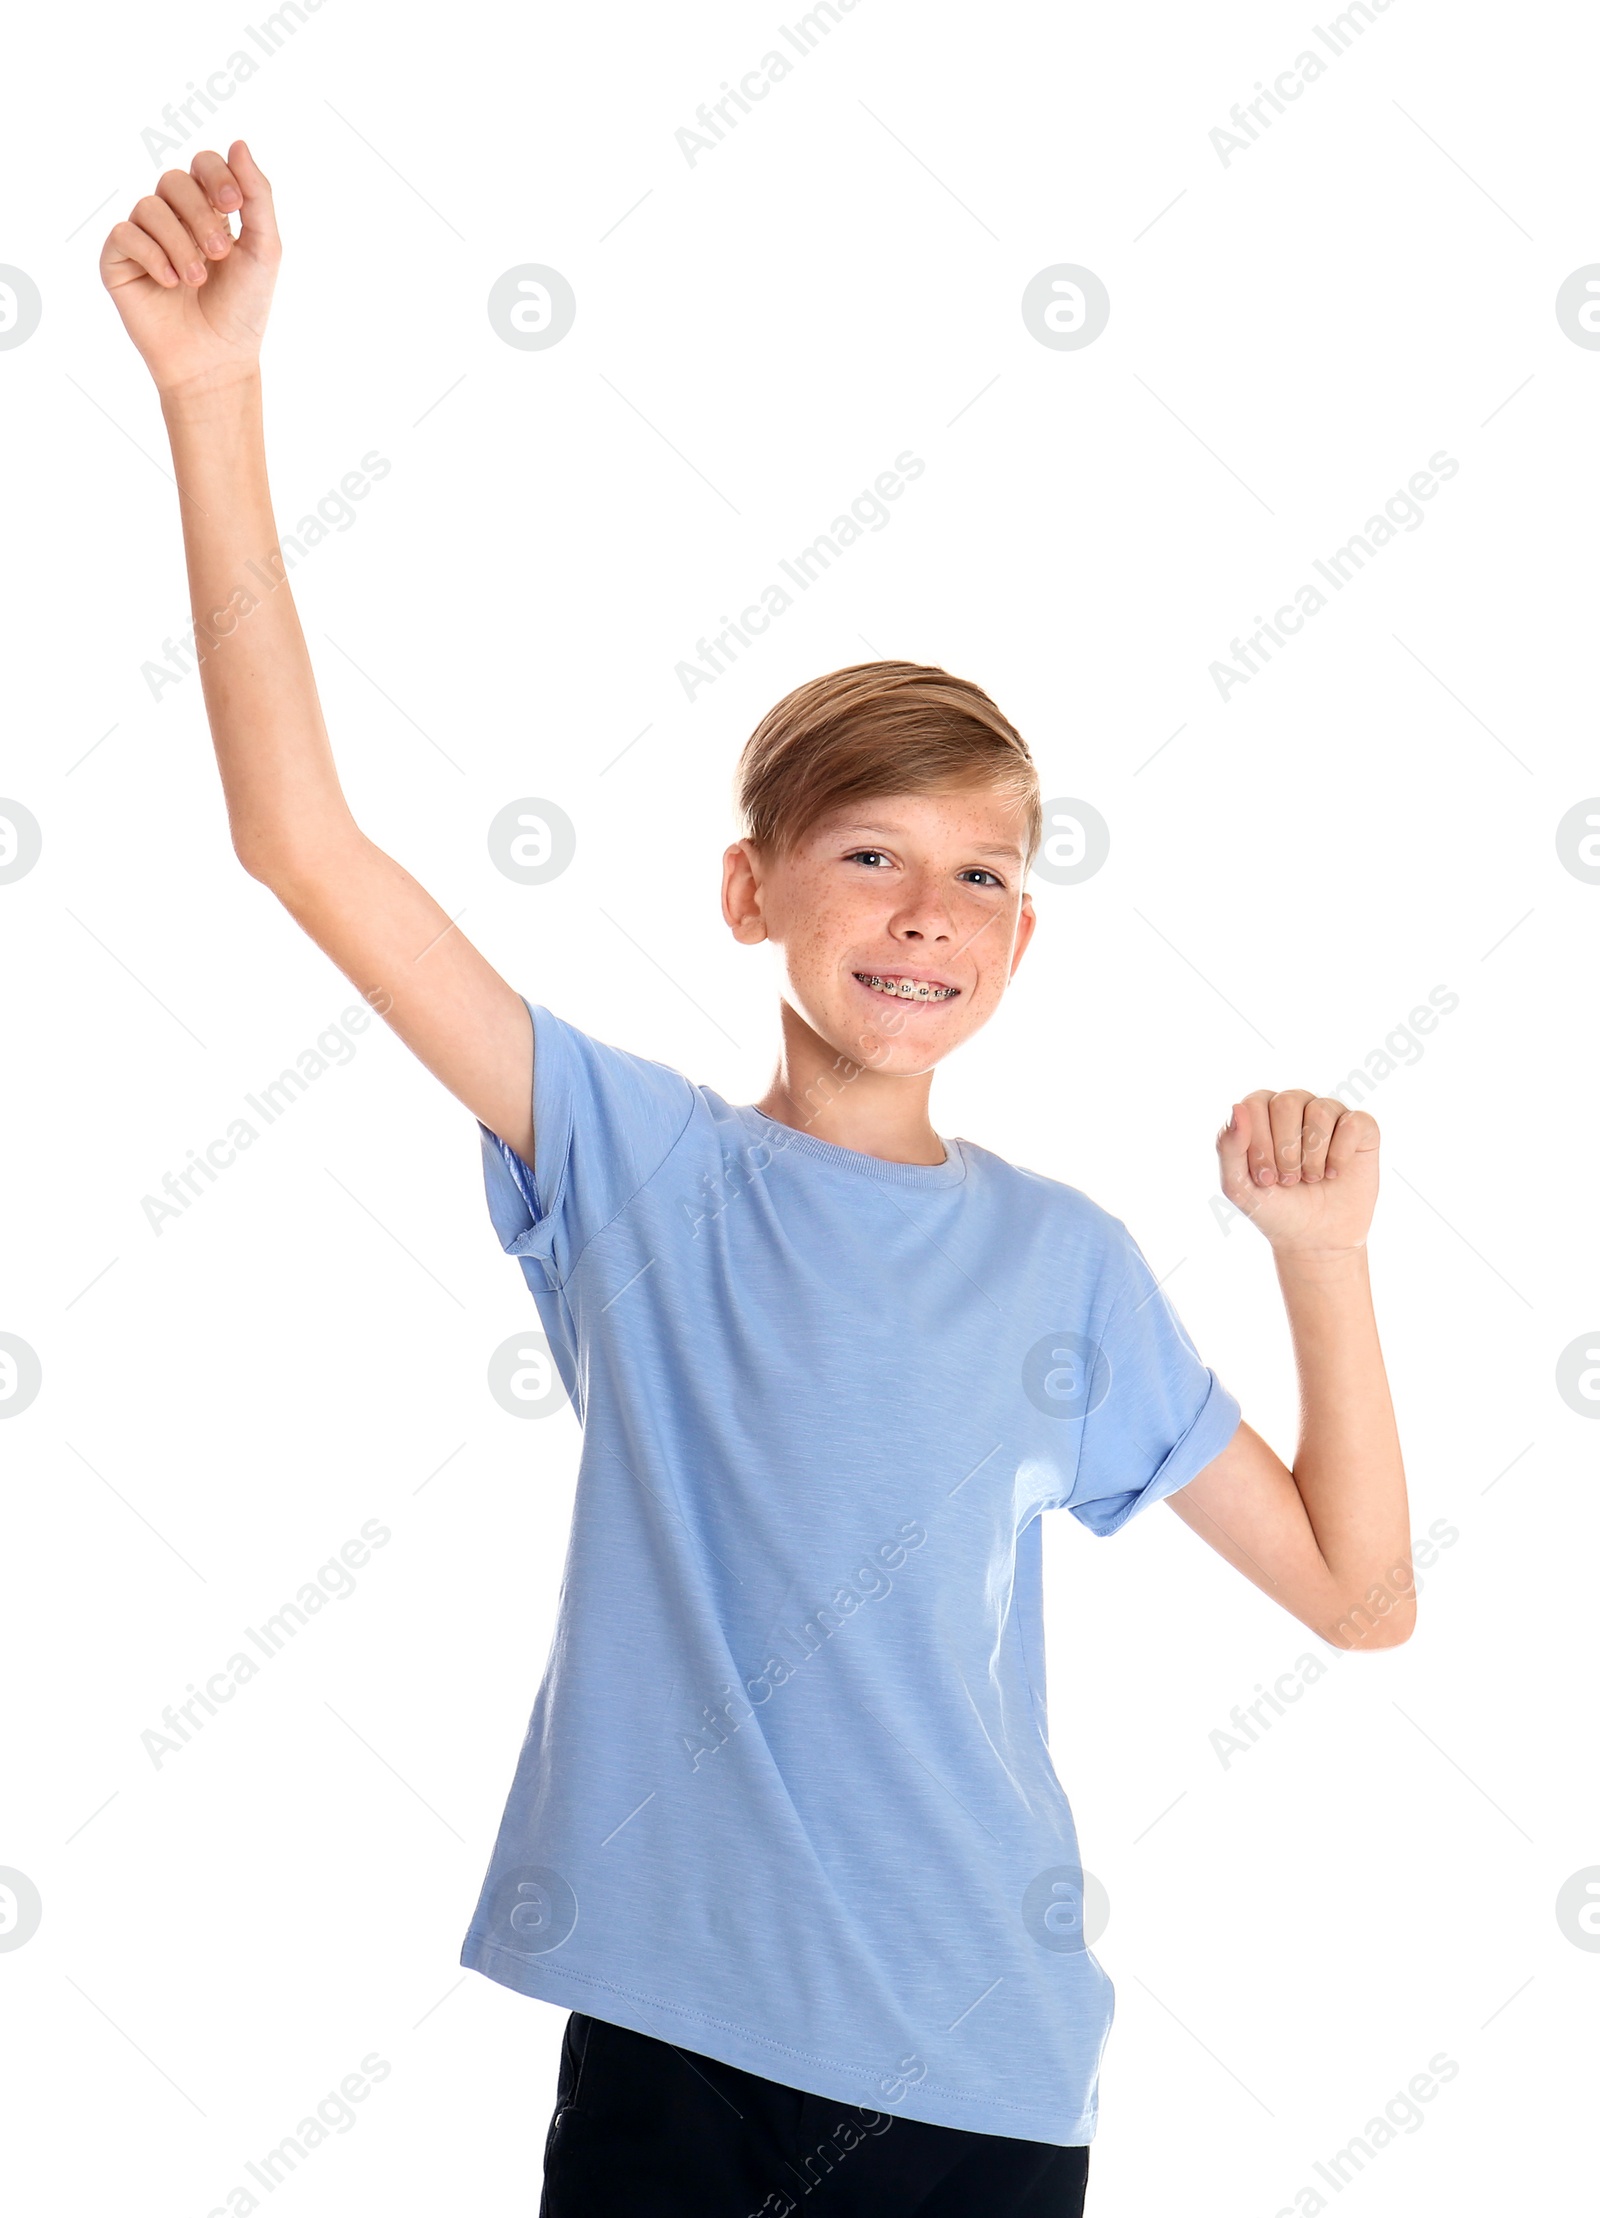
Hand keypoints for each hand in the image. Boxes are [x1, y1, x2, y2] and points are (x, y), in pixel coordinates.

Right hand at [99, 141, 279, 401]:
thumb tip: (239, 143)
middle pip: (175, 180)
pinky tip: (170, 283)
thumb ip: (258, 197)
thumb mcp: (264, 250)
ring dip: (180, 243)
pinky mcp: (118, 261)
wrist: (217, 361)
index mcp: (208, 211)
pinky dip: (152, 256)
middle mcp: (173, 219)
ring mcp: (143, 238)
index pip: (203, 164)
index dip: (216, 174)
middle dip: (201, 214)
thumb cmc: (243, 310)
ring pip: (150, 206)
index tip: (234, 205)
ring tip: (197, 280)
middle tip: (221, 254)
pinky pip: (125, 235)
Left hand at [1216, 1090, 1378, 1255]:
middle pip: (1286, 1102)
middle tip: (1288, 1181)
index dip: (1259, 1144)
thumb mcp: (1238, 1186)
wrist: (1315, 1238)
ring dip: (1312, 1156)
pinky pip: (1353, 1122)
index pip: (1254, 1104)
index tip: (1265, 1180)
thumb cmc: (1274, 1207)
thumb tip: (1237, 1107)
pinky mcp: (1360, 1128)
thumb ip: (1228, 1147)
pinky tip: (1334, 1173)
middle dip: (1285, 1151)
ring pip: (1320, 1111)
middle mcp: (1295, 1104)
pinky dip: (1340, 1155)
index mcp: (1261, 1111)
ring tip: (1311, 1178)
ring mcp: (1329, 1113)